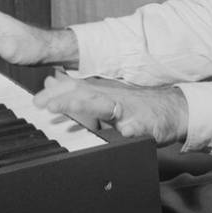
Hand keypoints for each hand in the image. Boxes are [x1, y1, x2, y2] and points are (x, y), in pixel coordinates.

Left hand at [33, 71, 187, 146]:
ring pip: (107, 106)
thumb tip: (51, 82)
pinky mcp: (146, 126)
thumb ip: (80, 92)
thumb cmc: (139, 106)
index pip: (76, 88)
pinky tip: (124, 131)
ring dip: (86, 104)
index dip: (56, 92)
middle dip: (63, 98)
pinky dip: (129, 129)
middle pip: (86, 94)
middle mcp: (115, 98)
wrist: (175, 110)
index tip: (36, 100)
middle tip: (42, 104)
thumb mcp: (108, 97)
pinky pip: (136, 129)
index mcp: (104, 93)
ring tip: (68, 107)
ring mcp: (130, 111)